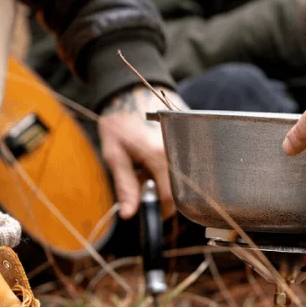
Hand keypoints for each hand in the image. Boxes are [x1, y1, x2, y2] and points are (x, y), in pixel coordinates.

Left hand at [99, 86, 183, 219]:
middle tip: (144, 183)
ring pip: (184, 176)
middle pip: (180, 188)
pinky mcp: (190, 137)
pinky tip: (155, 156)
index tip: (154, 213)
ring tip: (147, 166)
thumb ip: (125, 186)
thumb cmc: (120, 122)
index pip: (171, 196)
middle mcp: (179, 149)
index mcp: (159, 155)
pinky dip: (171, 166)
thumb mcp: (114, 155)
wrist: (130, 92)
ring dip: (166, 179)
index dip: (163, 210)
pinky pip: (186, 162)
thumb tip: (129, 215)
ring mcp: (188, 142)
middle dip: (163, 193)